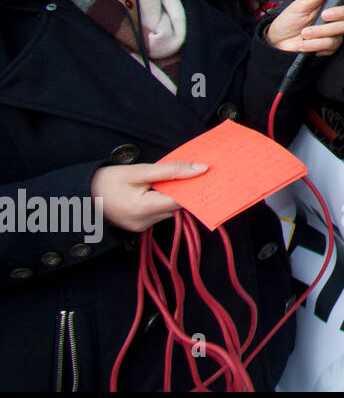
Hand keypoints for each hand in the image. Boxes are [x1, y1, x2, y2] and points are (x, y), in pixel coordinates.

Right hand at [91, 161, 207, 232]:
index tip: (210, 176)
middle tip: (194, 171)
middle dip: (184, 190)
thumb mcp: (138, 171)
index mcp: (143, 209)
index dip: (196, 188)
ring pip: (169, 209)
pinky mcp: (139, 226)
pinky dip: (162, 200)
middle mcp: (144, 223)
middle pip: (176, 206)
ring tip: (171, 178)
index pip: (181, 201)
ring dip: (172, 195)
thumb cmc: (106, 181)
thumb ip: (171, 170)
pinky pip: (159, 212)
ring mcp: (141, 227)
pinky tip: (159, 188)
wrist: (80, 195)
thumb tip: (201, 169)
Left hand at [264, 0, 343, 55]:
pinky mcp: (329, 47)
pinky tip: (305, 43)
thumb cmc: (288, 21)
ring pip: (341, 30)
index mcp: (330, 5)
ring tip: (304, 33)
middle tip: (323, 15)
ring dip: (320, 32)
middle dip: (339, 14)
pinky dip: (316, 44)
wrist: (277, 41)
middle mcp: (336, 19)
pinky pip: (331, 45)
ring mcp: (334, 33)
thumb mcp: (300, 5)